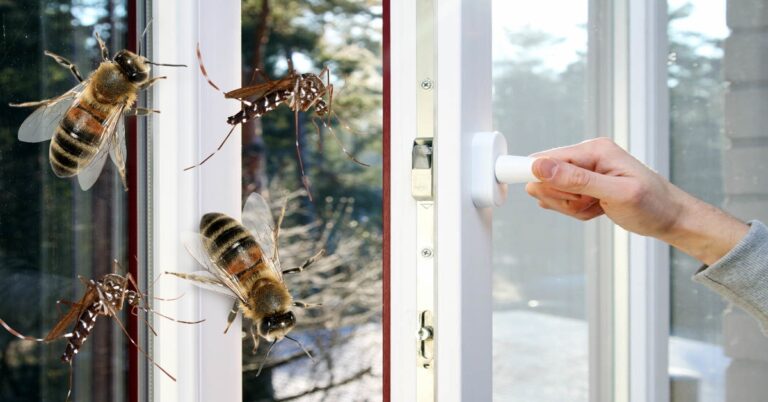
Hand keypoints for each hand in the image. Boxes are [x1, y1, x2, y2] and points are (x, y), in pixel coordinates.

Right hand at [525, 138, 748, 264]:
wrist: (671, 218)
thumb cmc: (653, 204)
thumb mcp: (615, 193)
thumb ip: (576, 179)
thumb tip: (541, 166)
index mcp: (593, 149)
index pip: (545, 159)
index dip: (541, 180)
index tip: (548, 195)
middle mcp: (586, 155)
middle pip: (545, 178)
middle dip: (563, 199)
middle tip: (590, 204)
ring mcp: (584, 170)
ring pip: (553, 193)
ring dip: (571, 207)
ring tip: (597, 207)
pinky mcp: (584, 183)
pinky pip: (564, 201)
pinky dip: (577, 211)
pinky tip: (597, 209)